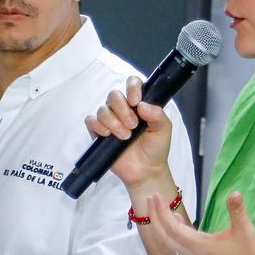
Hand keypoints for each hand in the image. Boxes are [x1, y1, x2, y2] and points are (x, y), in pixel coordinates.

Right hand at [85, 75, 173, 192]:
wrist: (146, 171)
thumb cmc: (156, 148)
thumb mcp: (164, 130)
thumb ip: (157, 114)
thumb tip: (142, 105)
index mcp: (139, 104)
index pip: (132, 83)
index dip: (132, 88)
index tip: (136, 102)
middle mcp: (123, 109)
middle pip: (113, 95)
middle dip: (122, 110)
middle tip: (133, 126)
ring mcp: (110, 120)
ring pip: (102, 109)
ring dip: (113, 122)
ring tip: (125, 136)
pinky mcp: (98, 133)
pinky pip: (91, 121)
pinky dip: (98, 126)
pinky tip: (107, 134)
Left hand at [143, 190, 254, 254]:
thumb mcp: (246, 233)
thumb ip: (238, 212)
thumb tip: (234, 193)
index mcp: (199, 247)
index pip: (173, 229)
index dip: (162, 212)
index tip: (155, 196)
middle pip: (164, 238)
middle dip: (155, 218)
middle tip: (151, 199)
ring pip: (170, 245)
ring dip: (163, 227)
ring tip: (161, 209)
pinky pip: (179, 248)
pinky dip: (173, 235)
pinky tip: (181, 224)